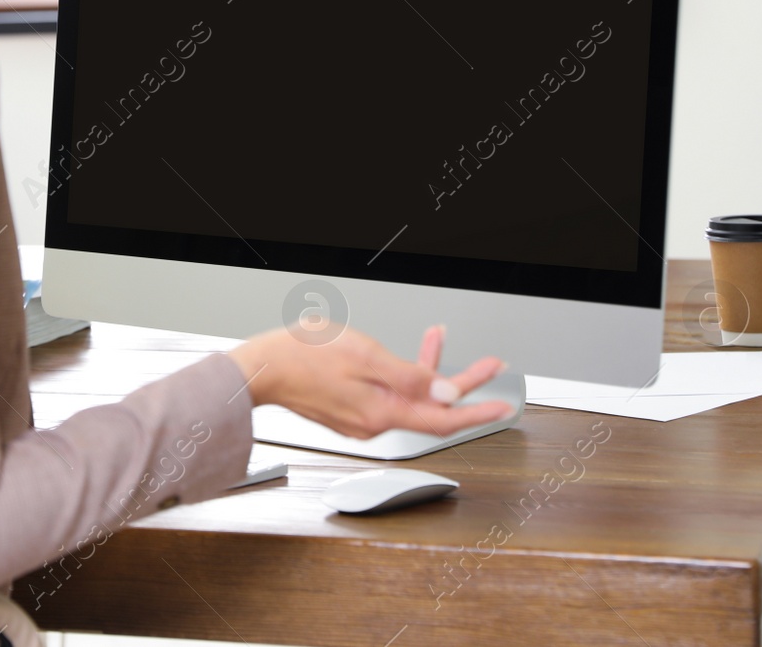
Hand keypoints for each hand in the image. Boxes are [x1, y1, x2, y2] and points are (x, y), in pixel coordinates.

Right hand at [225, 323, 510, 438]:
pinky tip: (399, 354)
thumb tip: (446, 395)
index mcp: (381, 412)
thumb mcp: (363, 355)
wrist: (258, 369)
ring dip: (427, 371)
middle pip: (430, 408)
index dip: (477, 410)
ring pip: (409, 398)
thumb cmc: (301, 357)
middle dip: (459, 383)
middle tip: (487, 365)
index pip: (443, 419)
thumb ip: (408, 376)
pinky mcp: (349, 411)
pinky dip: (402, 375)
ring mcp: (360, 419)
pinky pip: (387, 396)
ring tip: (438, 338)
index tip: (503, 403)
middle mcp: (374, 423)